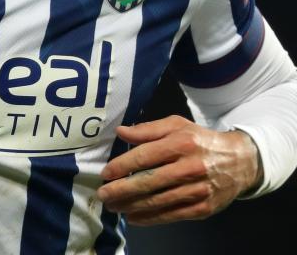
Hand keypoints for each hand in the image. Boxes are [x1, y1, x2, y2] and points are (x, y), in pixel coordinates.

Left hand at [97, 115, 261, 224]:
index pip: (145, 157)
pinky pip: (172, 215)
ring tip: (113, 207)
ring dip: (131, 206)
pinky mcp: (203, 208)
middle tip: (102, 195)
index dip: (122, 166)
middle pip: (149, 182)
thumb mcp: (177, 125)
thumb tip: (121, 132)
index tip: (105, 174)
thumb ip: (148, 129)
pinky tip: (133, 217)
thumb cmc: (201, 140)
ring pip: (158, 201)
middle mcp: (190, 168)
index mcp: (182, 144)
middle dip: (121, 190)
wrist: (240, 161)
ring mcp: (198, 190)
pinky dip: (150, 218)